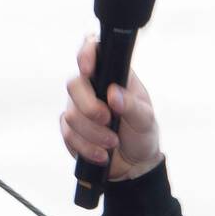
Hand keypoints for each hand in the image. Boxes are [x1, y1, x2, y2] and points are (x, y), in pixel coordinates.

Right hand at [61, 33, 162, 181]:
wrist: (134, 164)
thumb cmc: (141, 134)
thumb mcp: (145, 119)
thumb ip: (132, 105)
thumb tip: (113, 95)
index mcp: (112, 75)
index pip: (93, 50)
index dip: (86, 54)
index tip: (88, 69)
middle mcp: (92, 87)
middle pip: (74, 85)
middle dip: (90, 107)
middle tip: (108, 120)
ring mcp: (78, 108)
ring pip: (71, 114)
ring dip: (93, 133)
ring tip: (113, 143)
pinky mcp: (71, 130)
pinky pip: (69, 134)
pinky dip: (86, 147)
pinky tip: (102, 154)